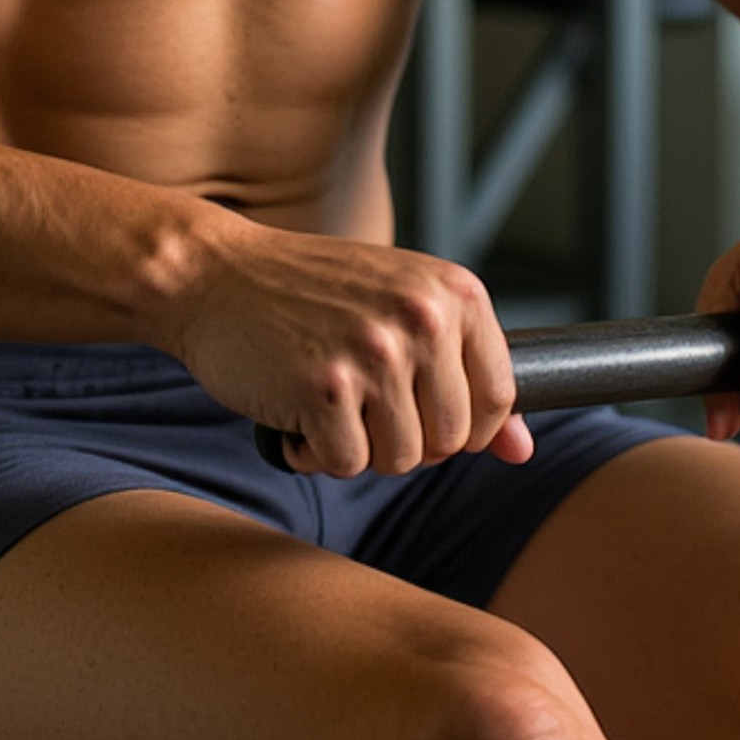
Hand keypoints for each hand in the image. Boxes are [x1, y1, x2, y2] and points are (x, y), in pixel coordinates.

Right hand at [170, 219, 533, 476]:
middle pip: (452, 440)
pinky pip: (347, 465)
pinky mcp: (324, 389)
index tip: (424, 414)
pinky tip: (295, 411)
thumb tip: (523, 449)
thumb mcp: (401, 310)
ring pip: (402, 460)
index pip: (500, 397)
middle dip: (407, 440)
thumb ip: (464, 374)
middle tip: (361, 402)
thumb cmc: (310, 293)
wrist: (215, 274)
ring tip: (328, 400)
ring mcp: (374, 352)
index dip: (466, 427)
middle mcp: (422, 318)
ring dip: (360, 447)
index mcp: (455, 292)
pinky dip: (315, 453)